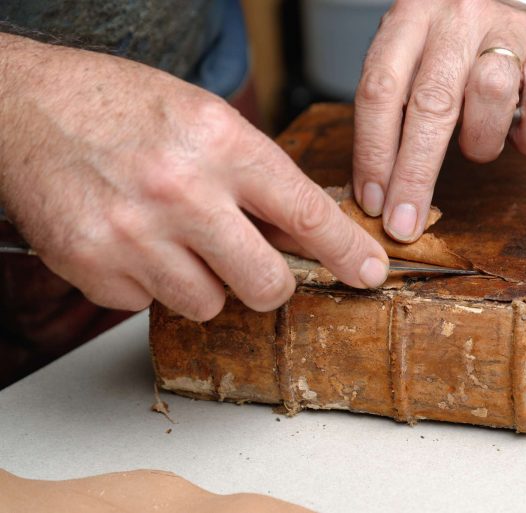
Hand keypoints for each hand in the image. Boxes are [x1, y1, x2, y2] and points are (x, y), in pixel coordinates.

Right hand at [0, 34, 388, 320]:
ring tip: (173, 238)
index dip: (348, 251)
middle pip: (266, 284)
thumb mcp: (204, 119)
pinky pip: (150, 305)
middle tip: (254, 266)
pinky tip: (133, 241)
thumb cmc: (118, 108)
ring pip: (208, 305)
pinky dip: (149, 282)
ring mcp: (135, 234)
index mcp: (221, 143)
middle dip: (269, 283)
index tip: (368, 271)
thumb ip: (257, 176)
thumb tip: (306, 230)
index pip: (307, 214)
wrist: (24, 108)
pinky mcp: (95, 267)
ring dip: (202, 282)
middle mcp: (182, 191)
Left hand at [353, 0, 525, 241]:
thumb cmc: (451, 45)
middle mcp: (455, 19)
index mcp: (408, 21)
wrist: (509, 1)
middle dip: (416, 175)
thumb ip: (391, 111)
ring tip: (478, 142)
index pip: (380, 92)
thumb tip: (374, 191)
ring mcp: (506, 30)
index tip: (374, 202)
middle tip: (406, 222)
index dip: (373, 154)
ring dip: (480, 142)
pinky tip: (518, 133)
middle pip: (432, 103)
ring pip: (490, 97)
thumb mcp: (408, 61)